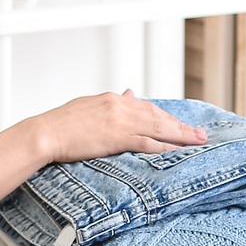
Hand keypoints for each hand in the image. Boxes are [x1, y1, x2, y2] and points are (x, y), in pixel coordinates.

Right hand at [27, 91, 207, 163]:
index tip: (178, 124)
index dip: (165, 117)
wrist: (45, 133)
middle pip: (158, 116)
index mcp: (113, 99)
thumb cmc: (60, 124)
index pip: (146, 106)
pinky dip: (165, 147)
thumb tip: (131, 93)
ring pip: (158, 128)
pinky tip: (177, 151)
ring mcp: (120, 121)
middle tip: (199, 133)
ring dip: (181, 135)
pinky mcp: (117, 137)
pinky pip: (147, 142)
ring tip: (198, 141)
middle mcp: (120, 106)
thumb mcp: (88, 106)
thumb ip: (111, 103)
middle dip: (181, 125)